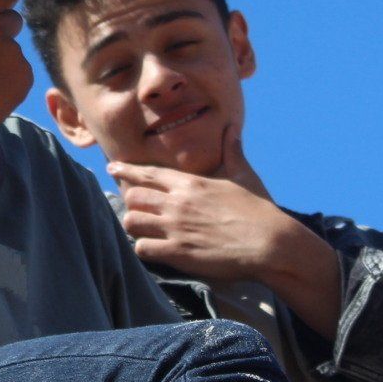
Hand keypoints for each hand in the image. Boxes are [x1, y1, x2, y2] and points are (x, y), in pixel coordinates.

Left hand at [108, 124, 293, 280]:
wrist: (270, 243)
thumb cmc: (259, 208)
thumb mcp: (244, 175)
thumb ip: (232, 150)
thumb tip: (232, 127)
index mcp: (190, 183)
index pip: (148, 173)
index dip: (126, 170)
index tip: (112, 167)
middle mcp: (177, 203)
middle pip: (132, 196)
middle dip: (131, 202)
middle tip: (137, 208)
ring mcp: (176, 229)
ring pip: (132, 222)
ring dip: (135, 226)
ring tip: (143, 229)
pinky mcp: (178, 253)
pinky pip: (143, 249)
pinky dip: (144, 249)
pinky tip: (153, 249)